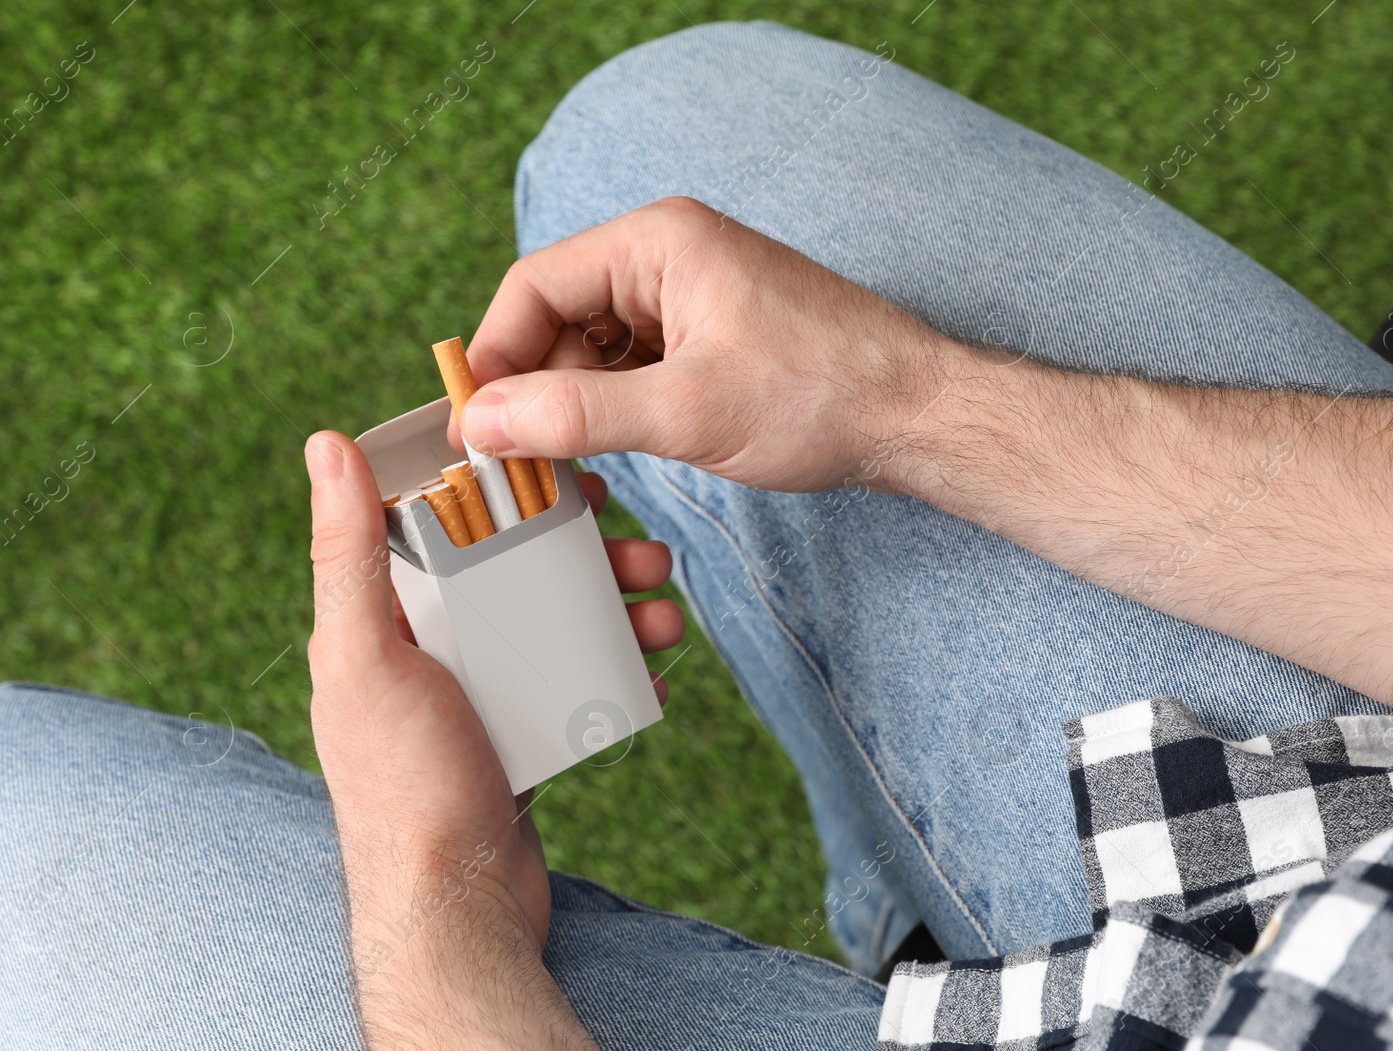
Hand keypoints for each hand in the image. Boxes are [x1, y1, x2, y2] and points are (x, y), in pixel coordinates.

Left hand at [304, 430, 674, 1050]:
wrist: (453, 909)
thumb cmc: (401, 784)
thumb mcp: (365, 656)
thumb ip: (346, 553)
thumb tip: (325, 444)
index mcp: (382, 621)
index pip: (444, 524)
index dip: (504, 488)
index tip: (567, 470)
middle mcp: (428, 651)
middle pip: (516, 570)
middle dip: (586, 554)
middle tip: (644, 553)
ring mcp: (479, 695)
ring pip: (557, 623)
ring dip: (616, 608)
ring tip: (664, 612)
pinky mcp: (520, 735)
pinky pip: (576, 682)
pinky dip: (616, 668)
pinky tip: (651, 669)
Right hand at [451, 196, 966, 494]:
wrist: (917, 418)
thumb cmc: (822, 396)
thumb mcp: (686, 412)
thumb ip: (576, 415)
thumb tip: (484, 423)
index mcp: (660, 242)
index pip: (535, 284)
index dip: (496, 355)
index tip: (475, 425)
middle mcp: (671, 256)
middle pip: (561, 316)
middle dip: (537, 386)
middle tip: (519, 460)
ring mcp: (695, 296)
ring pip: (597, 348)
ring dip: (576, 404)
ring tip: (568, 466)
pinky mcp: (714, 337)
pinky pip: (637, 366)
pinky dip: (616, 408)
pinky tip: (616, 453)